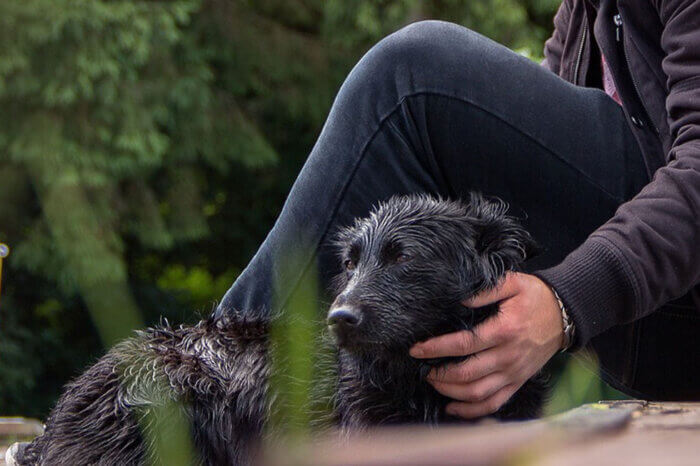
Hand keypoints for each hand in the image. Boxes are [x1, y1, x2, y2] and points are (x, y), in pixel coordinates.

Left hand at [409, 272, 563, 418]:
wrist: (565, 314)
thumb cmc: (536, 296)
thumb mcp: (513, 282)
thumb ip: (486, 289)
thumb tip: (459, 298)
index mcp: (505, 331)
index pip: (464, 344)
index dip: (437, 348)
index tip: (417, 349)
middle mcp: (509, 356)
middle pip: (467, 373)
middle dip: (439, 373)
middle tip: (422, 367)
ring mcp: (514, 372)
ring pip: (478, 393)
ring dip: (451, 392)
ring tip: (433, 382)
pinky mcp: (518, 382)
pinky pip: (494, 403)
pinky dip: (472, 410)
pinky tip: (453, 407)